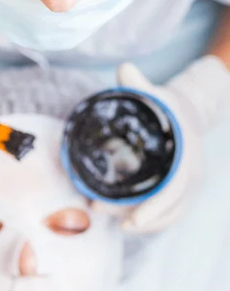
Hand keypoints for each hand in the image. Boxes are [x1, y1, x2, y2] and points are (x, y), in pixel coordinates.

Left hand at [95, 56, 229, 232]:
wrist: (189, 112)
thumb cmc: (169, 106)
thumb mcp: (157, 95)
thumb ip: (139, 84)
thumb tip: (124, 68)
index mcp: (186, 155)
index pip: (174, 189)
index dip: (155, 207)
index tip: (131, 221)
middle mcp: (191, 174)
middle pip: (167, 206)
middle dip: (137, 217)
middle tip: (100, 211)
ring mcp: (187, 185)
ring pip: (168, 213)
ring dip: (142, 222)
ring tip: (111, 220)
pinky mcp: (180, 190)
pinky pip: (169, 212)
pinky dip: (151, 219)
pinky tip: (126, 219)